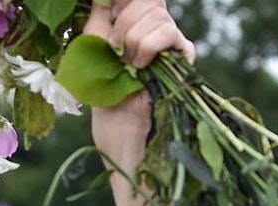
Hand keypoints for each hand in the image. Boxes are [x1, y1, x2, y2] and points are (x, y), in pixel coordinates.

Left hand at [85, 0, 194, 177]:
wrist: (117, 121)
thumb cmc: (103, 86)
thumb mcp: (94, 40)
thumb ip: (102, 11)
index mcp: (137, 21)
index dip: (128, 2)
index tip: (113, 15)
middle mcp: (157, 29)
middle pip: (150, 1)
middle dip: (126, 22)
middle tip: (117, 49)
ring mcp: (172, 43)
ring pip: (159, 16)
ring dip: (135, 39)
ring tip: (129, 63)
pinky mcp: (183, 58)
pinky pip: (170, 33)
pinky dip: (150, 46)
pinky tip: (141, 66)